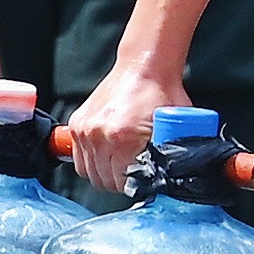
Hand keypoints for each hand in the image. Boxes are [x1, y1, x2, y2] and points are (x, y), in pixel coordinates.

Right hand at [59, 57, 180, 192]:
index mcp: (124, 137)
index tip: (143, 180)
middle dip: (120, 181)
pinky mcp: (77, 125)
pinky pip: (79, 160)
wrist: (144, 68)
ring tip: (120, 163)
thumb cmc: (162, 95)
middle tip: (133, 171)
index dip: (136, 185)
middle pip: (105, 181)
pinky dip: (91, 162)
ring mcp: (86, 130)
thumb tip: (170, 180)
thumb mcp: (175, 129)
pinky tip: (106, 155)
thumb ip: (171, 157)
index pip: (123, 183)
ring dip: (105, 173)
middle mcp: (100, 134)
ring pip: (90, 173)